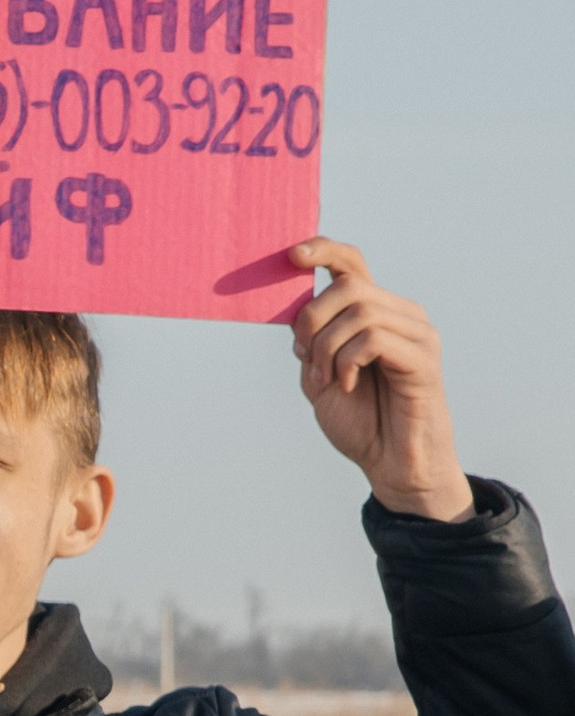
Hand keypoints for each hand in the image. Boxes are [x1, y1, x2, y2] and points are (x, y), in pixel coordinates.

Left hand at [289, 240, 474, 521]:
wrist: (391, 463)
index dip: (323, 252)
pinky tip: (346, 386)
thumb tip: (295, 314)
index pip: (352, 265)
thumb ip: (310, 345)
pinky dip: (347, 362)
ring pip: (359, 311)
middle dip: (312, 321)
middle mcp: (399, 314)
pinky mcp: (422, 356)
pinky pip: (373, 338)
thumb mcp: (320, 378)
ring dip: (328, 349)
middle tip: (306, 360)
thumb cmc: (360, 422)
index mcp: (374, 314)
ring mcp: (415, 332)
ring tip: (328, 380)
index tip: (292, 255)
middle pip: (348, 286)